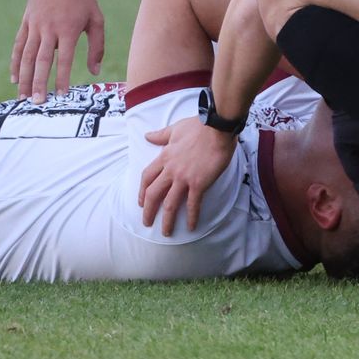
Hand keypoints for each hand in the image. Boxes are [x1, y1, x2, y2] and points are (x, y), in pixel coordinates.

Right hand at [12, 0, 106, 102]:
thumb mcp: (96, 20)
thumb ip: (97, 47)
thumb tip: (94, 71)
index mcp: (68, 30)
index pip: (64, 60)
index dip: (61, 79)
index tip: (60, 96)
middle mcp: (49, 29)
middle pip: (41, 61)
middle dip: (38, 84)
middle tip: (37, 103)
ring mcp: (35, 25)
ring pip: (26, 56)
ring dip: (23, 77)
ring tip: (22, 96)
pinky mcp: (27, 21)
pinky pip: (18, 45)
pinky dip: (15, 62)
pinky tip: (13, 77)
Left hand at [137, 116, 237, 235]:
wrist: (217, 128)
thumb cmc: (198, 126)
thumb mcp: (175, 129)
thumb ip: (161, 135)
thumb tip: (147, 136)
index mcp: (164, 156)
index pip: (147, 177)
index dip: (142, 191)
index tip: (141, 201)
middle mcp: (171, 170)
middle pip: (153, 194)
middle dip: (148, 211)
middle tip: (147, 222)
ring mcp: (184, 178)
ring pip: (170, 203)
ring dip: (167, 220)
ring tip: (166, 232)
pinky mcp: (199, 183)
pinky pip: (193, 204)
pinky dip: (192, 217)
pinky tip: (192, 227)